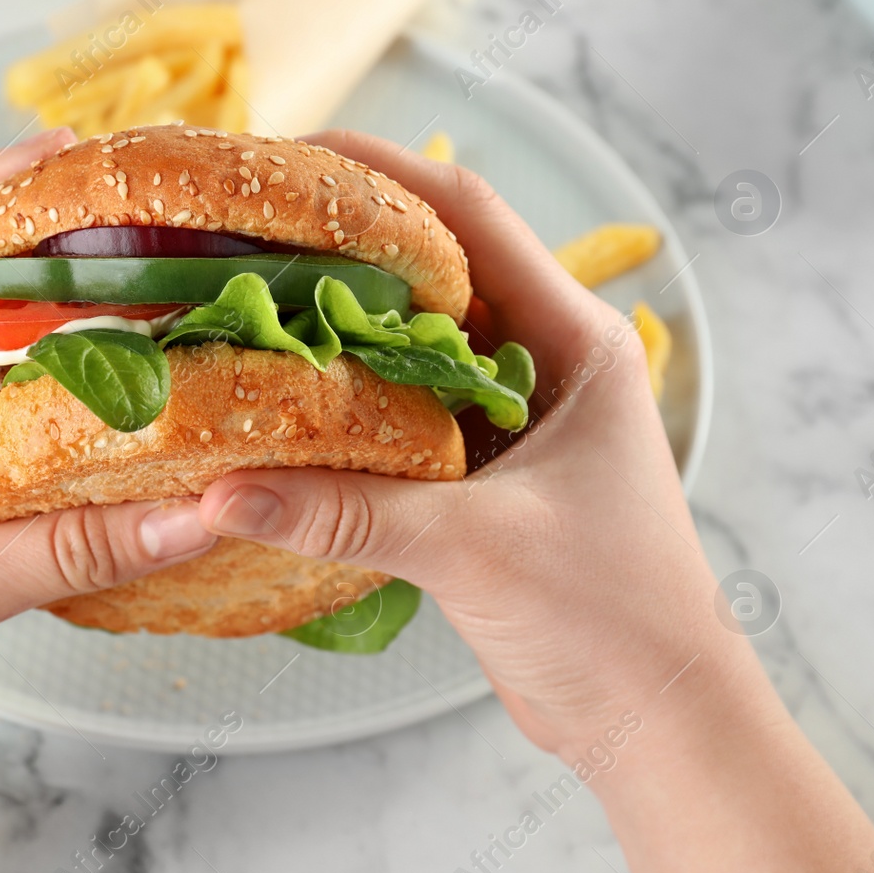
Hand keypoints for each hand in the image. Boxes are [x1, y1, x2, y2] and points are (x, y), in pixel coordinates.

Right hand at [198, 128, 735, 758]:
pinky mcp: (475, 476)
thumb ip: (349, 513)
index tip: (291, 153)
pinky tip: (274, 405)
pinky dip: (338, 406)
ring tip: (235, 305)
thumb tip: (223, 489)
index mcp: (572, 342)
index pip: (467, 217)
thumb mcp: (477, 549)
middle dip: (337, 244)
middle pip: (427, 270)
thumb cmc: (611, 617)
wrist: (651, 719)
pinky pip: (394, 417)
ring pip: (404, 346)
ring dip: (333, 329)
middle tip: (238, 229)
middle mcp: (539, 364)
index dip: (381, 172)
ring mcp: (504, 420)